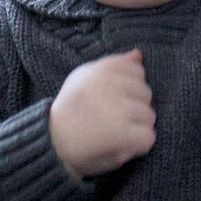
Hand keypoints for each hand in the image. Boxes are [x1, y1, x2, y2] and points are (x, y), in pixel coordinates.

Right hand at [49, 49, 155, 180]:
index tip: (109, 99)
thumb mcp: (84, 78)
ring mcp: (117, 110)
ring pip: (149, 115)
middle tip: (109, 118)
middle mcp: (109, 86)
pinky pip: (148, 137)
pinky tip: (120, 145)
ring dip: (136, 126)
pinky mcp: (123, 134)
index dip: (127, 87)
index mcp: (100, 70)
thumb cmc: (70, 111)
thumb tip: (138, 54)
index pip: (136, 70)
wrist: (51, 145)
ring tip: (113, 132)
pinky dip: (138, 145)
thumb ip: (114, 65)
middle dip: (134, 106)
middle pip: (145, 92)